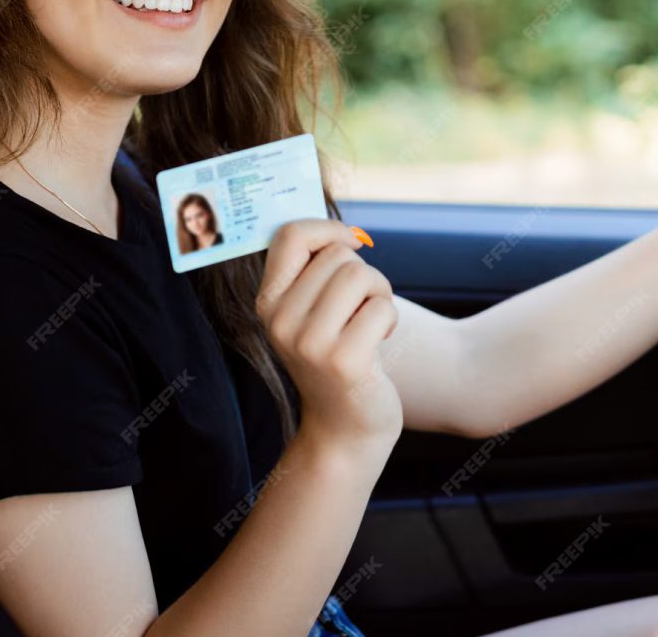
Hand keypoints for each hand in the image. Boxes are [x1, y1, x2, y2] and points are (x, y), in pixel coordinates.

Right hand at [254, 218, 402, 449]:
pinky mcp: (343, 360)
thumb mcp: (310, 314)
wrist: (344, 428)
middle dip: (363, 274)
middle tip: (361, 307)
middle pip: (338, 255)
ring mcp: (309, 343)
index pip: (290, 236)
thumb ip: (314, 272)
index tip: (350, 242)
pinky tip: (378, 343)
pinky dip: (390, 320)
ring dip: (379, 294)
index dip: (328, 228)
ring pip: (361, 275)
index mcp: (267, 302)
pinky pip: (381, 307)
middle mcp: (280, 321)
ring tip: (370, 321)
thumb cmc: (336, 355)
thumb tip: (346, 229)